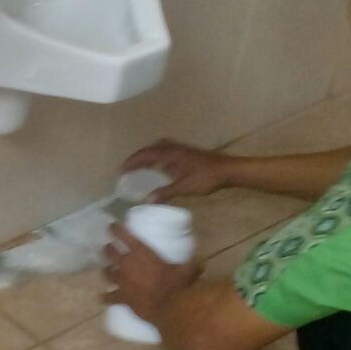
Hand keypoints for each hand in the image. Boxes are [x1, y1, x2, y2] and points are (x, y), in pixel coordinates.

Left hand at [103, 223, 201, 322]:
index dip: (116, 229)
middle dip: (108, 249)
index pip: (123, 235)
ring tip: (106, 270)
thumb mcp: (188, 269)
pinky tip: (101, 298)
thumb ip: (193, 264)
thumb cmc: (178, 284)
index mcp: (141, 252)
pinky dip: (105, 297)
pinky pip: (109, 297)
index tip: (111, 226)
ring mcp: (122, 282)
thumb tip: (200, 262)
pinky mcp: (122, 298)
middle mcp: (127, 264)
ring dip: (106, 271)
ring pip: (107, 273)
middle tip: (109, 248)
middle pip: (110, 253)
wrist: (170, 308)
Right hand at [121, 140, 237, 202]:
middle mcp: (174, 148)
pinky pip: (167, 152)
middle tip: (129, 167)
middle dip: (139, 157)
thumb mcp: (184, 187)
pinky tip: (162, 168)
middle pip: (151, 148)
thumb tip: (146, 201)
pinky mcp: (188, 154)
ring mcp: (182, 150)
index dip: (133, 161)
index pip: (146, 154)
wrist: (228, 170)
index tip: (122, 169)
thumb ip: (165, 193)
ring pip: (160, 148)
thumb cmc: (206, 177)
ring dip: (149, 155)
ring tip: (142, 166)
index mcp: (170, 153)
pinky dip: (159, 157)